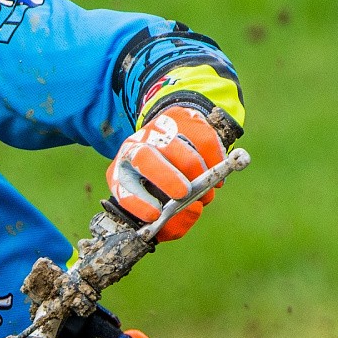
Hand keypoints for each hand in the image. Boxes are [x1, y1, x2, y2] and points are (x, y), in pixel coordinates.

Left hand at [108, 103, 225, 239]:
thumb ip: (170, 219)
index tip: (156, 214)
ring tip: (205, 192)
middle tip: (184, 193)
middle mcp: (134, 148)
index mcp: (122, 174)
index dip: (139, 204)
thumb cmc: (159, 184)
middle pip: (144, 158)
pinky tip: (215, 174)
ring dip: (196, 171)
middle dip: (166, 177)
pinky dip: (214, 160)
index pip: (123, 189)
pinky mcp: (182, 119)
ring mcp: (157, 130)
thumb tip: (189, 216)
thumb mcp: (154, 204)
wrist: (168, 137)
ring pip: (177, 146)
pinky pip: (202, 139)